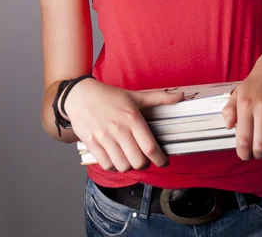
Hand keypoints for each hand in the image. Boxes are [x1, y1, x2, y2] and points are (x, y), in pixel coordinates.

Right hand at [64, 79, 183, 171]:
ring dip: (128, 166)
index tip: (163, 161)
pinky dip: (113, 167)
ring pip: (122, 166)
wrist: (80, 94)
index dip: (160, 159)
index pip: (150, 147)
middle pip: (138, 161)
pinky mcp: (91, 143)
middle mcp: (119, 129)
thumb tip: (180, 96)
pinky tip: (116, 159)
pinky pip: (106, 165)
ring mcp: (104, 137)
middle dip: (144, 164)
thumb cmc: (109, 96)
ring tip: (129, 159)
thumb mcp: (135, 95)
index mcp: (132, 118)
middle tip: (144, 160)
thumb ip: (159, 98)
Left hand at [221, 49, 261, 160]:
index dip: (244, 153)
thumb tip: (229, 127)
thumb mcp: (237, 92)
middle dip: (259, 155)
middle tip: (258, 153)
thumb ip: (229, 110)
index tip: (245, 156)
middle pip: (260, 144)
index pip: (243, 138)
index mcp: (245, 105)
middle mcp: (261, 108)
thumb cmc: (255, 83)